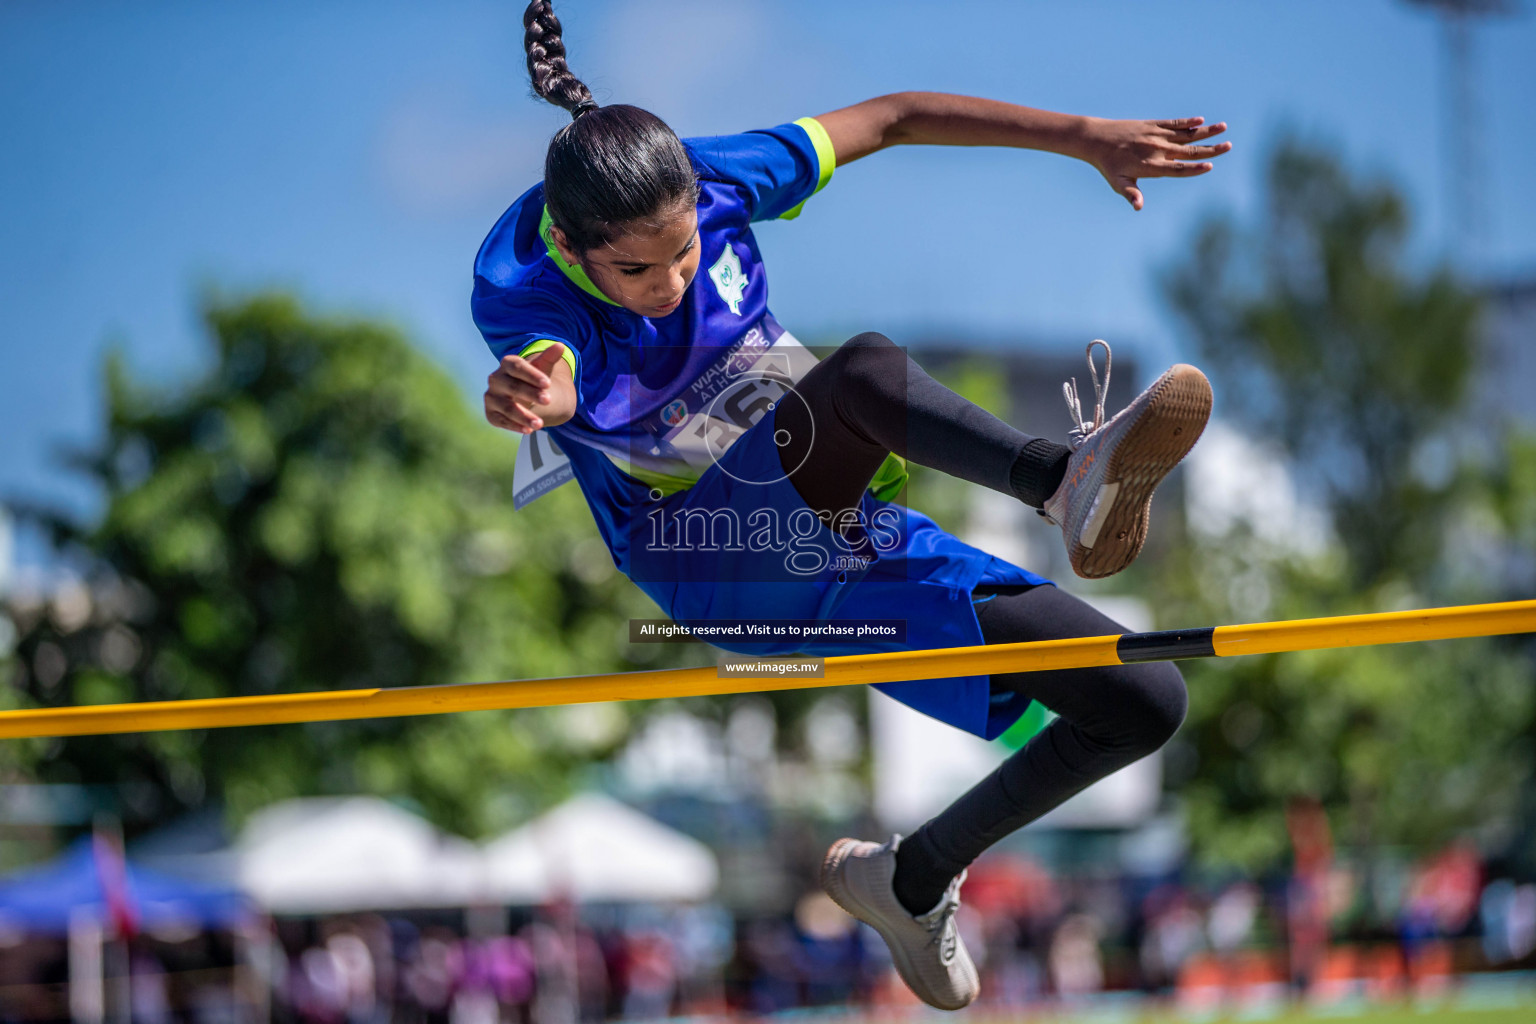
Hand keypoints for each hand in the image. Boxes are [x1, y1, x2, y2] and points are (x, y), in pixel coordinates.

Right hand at [484, 344, 569, 434]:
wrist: (526, 397)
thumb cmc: (534, 380)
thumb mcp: (543, 368)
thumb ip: (549, 358)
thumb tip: (560, 346)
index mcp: (507, 364)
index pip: (516, 367)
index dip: (531, 375)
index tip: (547, 383)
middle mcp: (495, 379)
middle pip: (512, 386)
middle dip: (530, 394)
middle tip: (549, 400)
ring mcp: (491, 397)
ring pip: (506, 407)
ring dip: (523, 416)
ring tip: (540, 424)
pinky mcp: (491, 413)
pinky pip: (501, 421)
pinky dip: (514, 426)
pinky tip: (528, 430)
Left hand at [1082, 116, 1229, 209]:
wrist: (1096, 139)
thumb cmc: (1108, 165)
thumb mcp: (1118, 182)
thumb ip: (1131, 193)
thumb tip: (1139, 207)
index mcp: (1150, 166)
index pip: (1177, 169)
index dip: (1193, 169)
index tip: (1210, 166)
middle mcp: (1156, 149)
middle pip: (1188, 151)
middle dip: (1210, 149)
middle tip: (1229, 146)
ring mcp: (1156, 135)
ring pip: (1185, 134)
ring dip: (1205, 131)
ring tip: (1223, 127)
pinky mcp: (1153, 124)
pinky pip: (1173, 123)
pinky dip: (1187, 122)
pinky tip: (1200, 120)